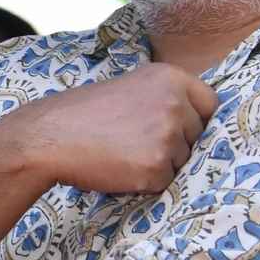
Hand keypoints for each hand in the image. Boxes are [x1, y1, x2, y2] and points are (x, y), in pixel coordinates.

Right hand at [18, 62, 216, 195]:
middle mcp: (175, 103)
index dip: (196, 120)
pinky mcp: (156, 165)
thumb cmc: (83, 114)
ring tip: (122, 153)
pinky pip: (165, 182)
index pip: (211, 103)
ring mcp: (167, 135)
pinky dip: (145, 182)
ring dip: (159, 164)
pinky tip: (118, 168)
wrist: (48, 136)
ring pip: (183, 162)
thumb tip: (196, 122)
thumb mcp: (130, 88)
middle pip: (198, 136)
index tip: (178, 129)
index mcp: (170, 77)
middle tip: (136, 142)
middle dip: (176, 144)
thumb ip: (164, 98)